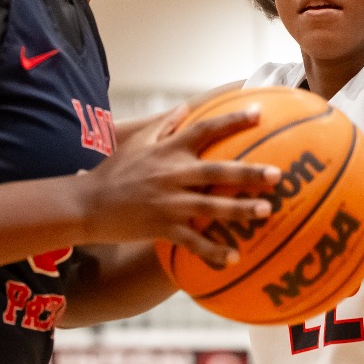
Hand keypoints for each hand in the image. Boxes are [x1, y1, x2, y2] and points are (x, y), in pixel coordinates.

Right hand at [78, 108, 279, 266]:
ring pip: (210, 207)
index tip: (259, 113)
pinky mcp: (161, 227)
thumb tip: (187, 105)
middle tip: (277, 174)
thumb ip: (164, 124)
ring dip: (240, 210)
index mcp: (168, 150)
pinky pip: (191, 241)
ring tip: (266, 211)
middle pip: (217, 171)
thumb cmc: (113, 171)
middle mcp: (172, 174)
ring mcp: (168, 202)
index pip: (205, 130)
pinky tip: (233, 258)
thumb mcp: (137, 141)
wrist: (86, 205)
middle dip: (248, 173)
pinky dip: (212, 251)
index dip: (232, 120)